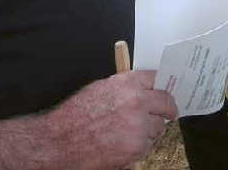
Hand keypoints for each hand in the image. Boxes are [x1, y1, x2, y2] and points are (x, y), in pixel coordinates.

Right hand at [46, 70, 176, 169]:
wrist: (59, 142)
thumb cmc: (75, 115)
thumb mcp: (100, 89)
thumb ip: (124, 87)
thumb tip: (142, 89)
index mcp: (128, 83)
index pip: (156, 79)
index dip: (161, 86)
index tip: (165, 92)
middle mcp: (137, 102)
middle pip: (166, 103)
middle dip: (168, 109)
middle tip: (169, 114)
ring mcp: (138, 126)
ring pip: (157, 128)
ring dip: (149, 130)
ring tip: (130, 133)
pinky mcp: (136, 147)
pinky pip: (147, 146)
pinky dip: (139, 147)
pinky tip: (123, 144)